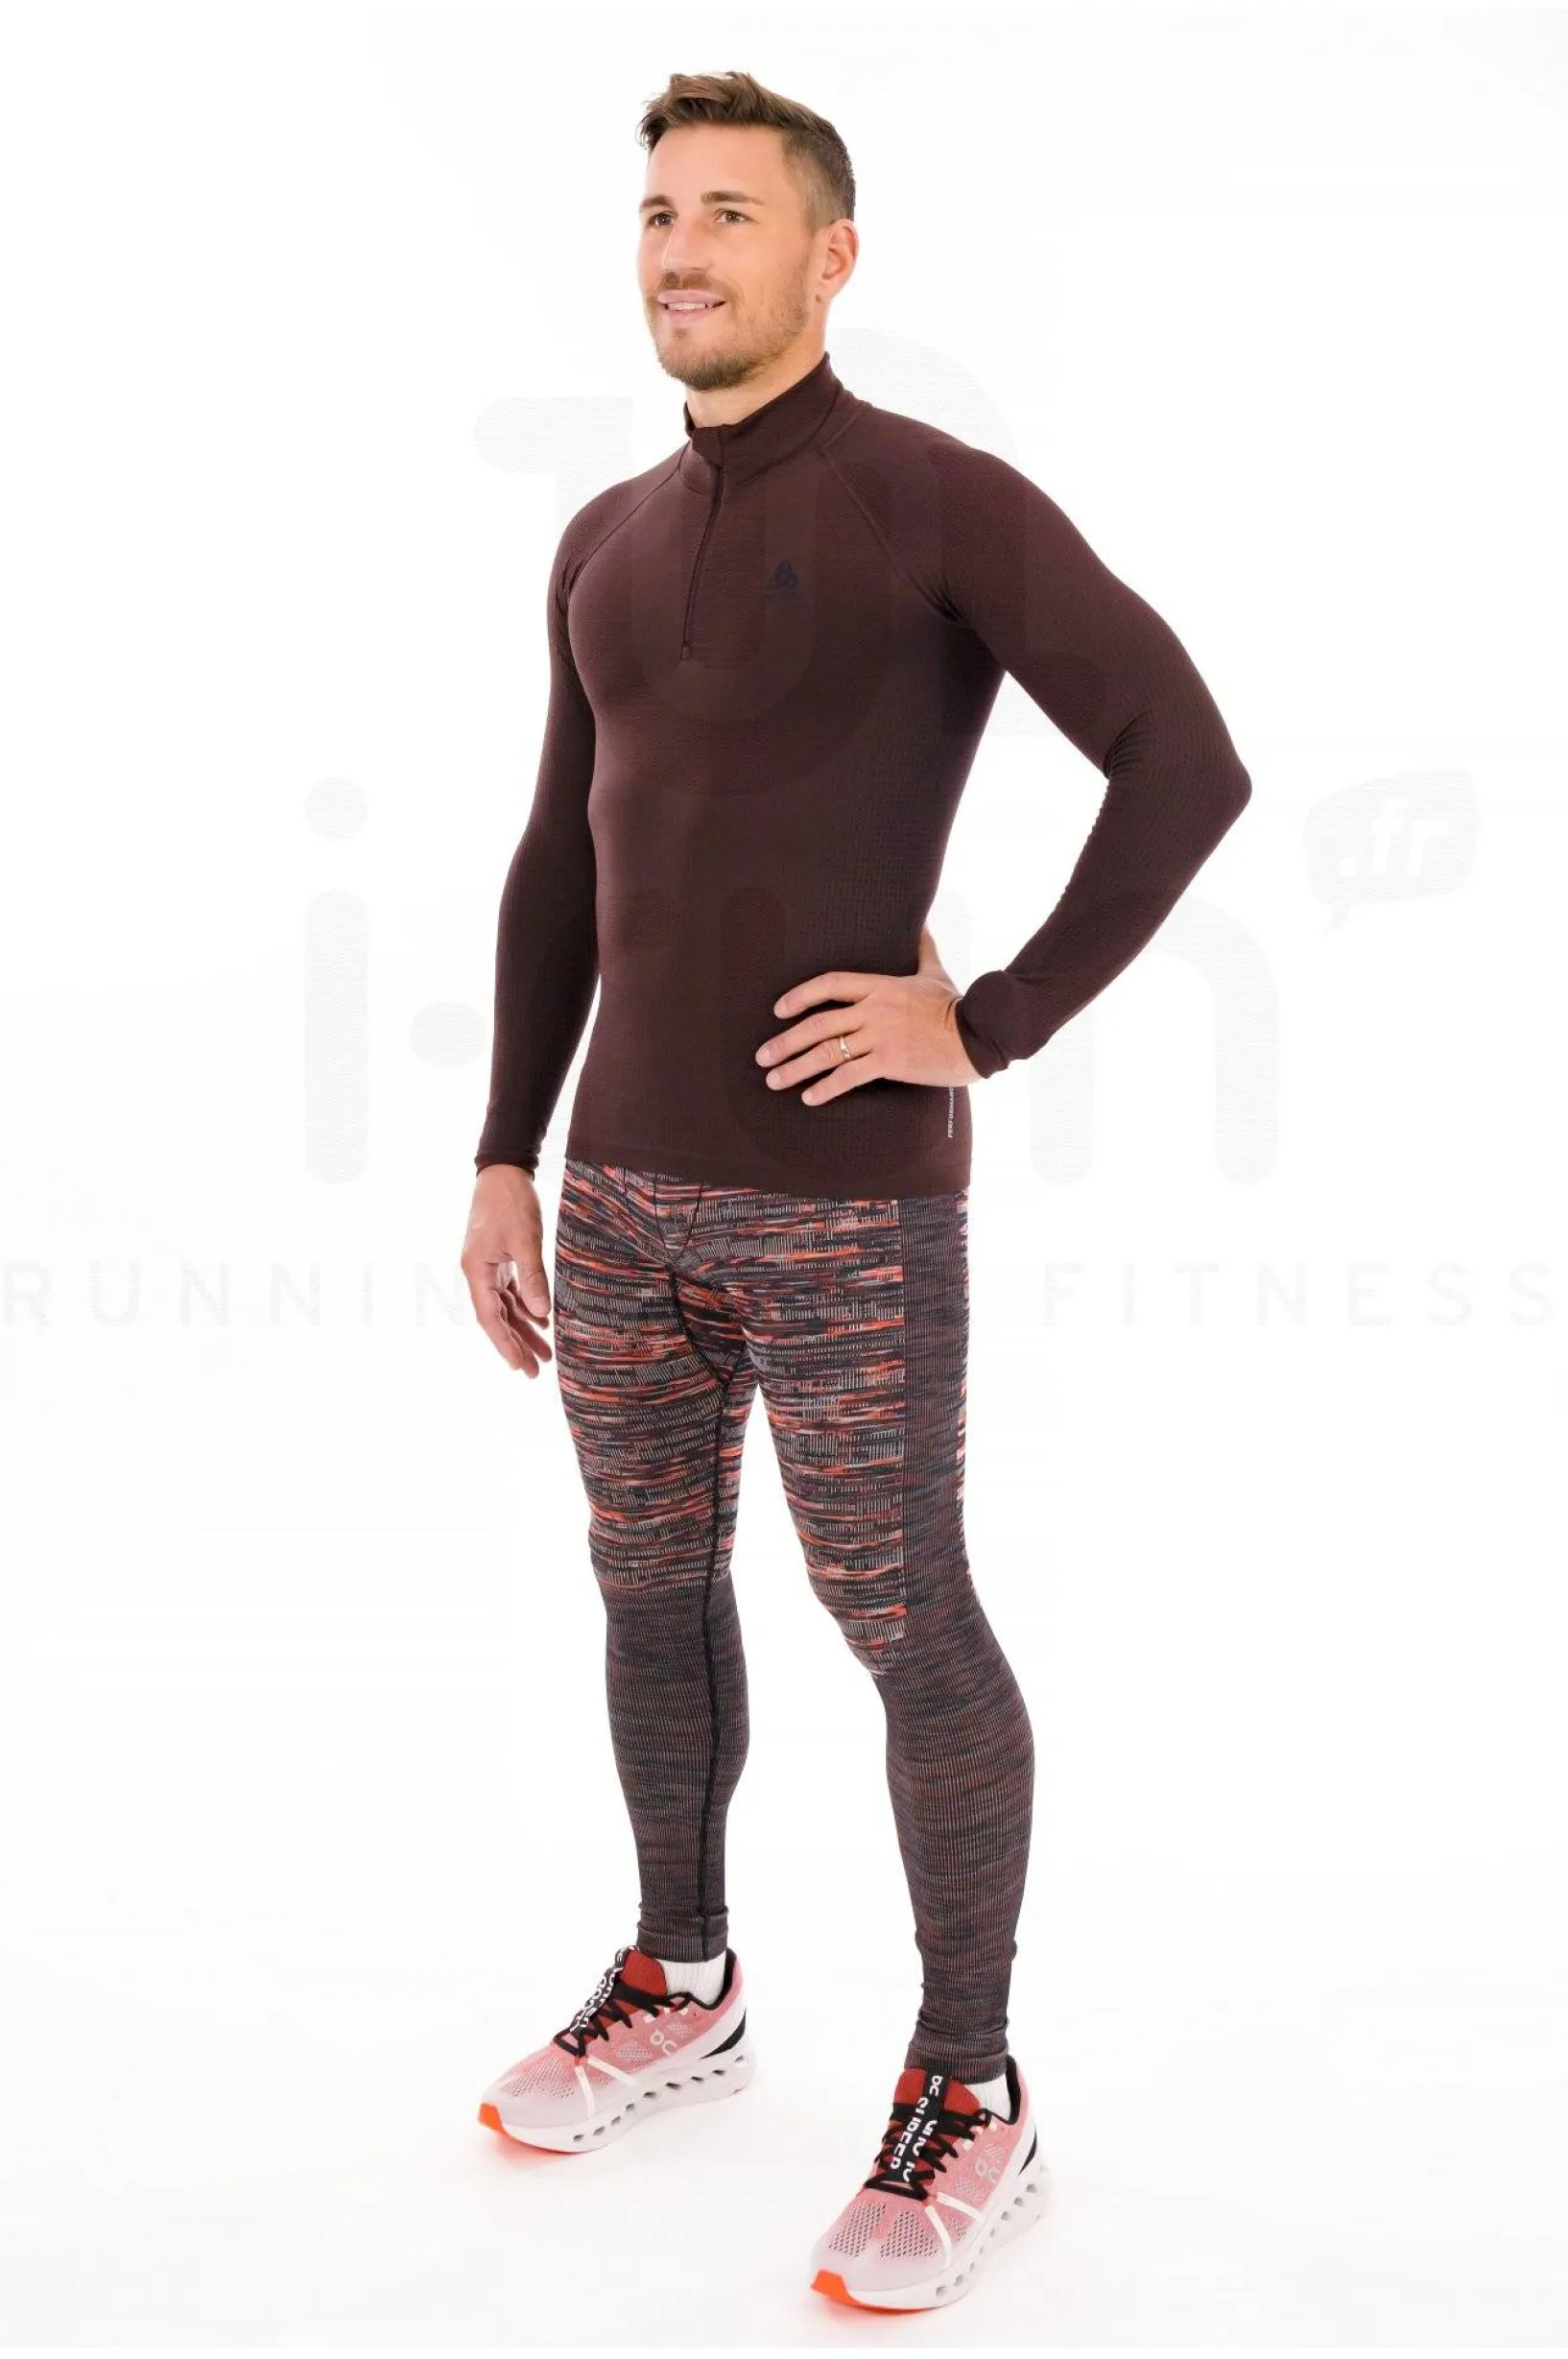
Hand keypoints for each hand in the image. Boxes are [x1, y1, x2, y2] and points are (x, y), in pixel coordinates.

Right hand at [461, 1165, 553, 1374]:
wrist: (503, 1171)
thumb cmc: (511, 1201)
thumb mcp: (525, 1240)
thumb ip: (532, 1278)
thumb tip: (541, 1313)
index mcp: (477, 1271)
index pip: (490, 1318)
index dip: (505, 1345)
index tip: (520, 1367)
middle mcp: (478, 1273)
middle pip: (497, 1318)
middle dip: (516, 1344)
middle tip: (535, 1371)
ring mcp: (488, 1266)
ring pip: (506, 1306)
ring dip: (525, 1328)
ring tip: (545, 1352)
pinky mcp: (500, 1258)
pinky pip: (512, 1290)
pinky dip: (526, 1306)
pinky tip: (542, 1319)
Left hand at [754, 925, 983, 1103]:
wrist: (979, 1036)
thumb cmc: (956, 1006)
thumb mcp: (935, 972)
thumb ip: (922, 948)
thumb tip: (919, 922)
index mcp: (880, 986)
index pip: (829, 984)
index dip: (799, 996)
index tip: (778, 1010)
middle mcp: (874, 1010)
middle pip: (818, 1024)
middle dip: (784, 1042)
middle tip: (762, 1057)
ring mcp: (880, 1037)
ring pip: (827, 1053)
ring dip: (795, 1068)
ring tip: (774, 1080)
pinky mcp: (890, 1062)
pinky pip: (849, 1077)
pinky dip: (825, 1089)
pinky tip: (809, 1098)